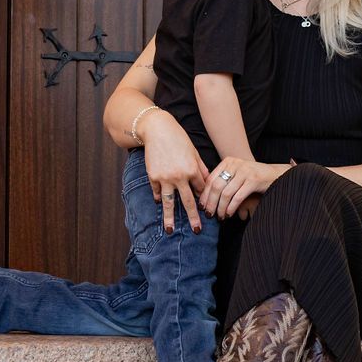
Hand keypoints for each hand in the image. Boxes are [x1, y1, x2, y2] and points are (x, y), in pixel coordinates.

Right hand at [141, 111, 209, 232]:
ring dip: (170, 218)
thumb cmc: (179, 139)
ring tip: (170, 231)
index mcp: (192, 170)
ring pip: (169, 202)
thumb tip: (209, 184)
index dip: (203, 198)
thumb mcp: (194, 152)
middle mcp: (179, 177)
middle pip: (187, 202)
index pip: (200, 190)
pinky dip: (159, 198)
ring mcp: (165, 178)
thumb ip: (201, 169)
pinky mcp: (153, 177)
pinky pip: (157, 192)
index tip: (205, 208)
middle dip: (193, 218)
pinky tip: (161, 204)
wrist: (158, 130)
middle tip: (197, 231)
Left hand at [201, 157, 290, 220]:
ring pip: (226, 193)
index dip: (204, 194)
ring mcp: (245, 171)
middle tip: (209, 214)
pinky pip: (237, 197)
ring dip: (221, 208)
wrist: (276, 175)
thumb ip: (224, 181)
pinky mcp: (253, 180)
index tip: (202, 206)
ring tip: (220, 216)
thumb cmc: (253, 178)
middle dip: (211, 203)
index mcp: (228, 162)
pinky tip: (229, 214)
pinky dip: (231, 208)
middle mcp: (235, 164)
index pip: (210, 179)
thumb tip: (206, 198)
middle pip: (216, 186)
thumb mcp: (237, 175)